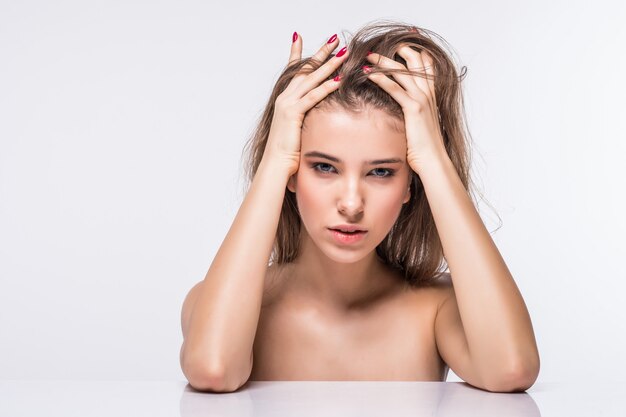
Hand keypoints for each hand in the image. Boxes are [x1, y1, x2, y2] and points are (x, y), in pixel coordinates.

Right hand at [263, 33, 349, 175]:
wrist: (275, 164)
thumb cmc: (287, 151)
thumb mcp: (297, 129)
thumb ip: (305, 117)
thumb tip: (317, 114)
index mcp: (285, 99)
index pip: (293, 71)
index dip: (296, 52)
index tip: (299, 36)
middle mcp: (284, 97)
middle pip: (305, 69)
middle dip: (321, 53)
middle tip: (335, 39)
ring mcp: (287, 104)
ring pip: (311, 79)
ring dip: (329, 64)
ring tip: (343, 53)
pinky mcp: (293, 114)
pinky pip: (313, 97)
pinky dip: (326, 88)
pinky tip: (339, 80)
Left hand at [364, 46, 447, 174]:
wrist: (433, 161)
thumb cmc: (425, 147)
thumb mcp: (421, 124)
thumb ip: (414, 112)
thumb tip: (405, 110)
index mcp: (432, 95)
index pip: (427, 64)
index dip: (415, 52)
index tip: (399, 46)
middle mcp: (429, 93)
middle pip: (415, 60)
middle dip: (398, 49)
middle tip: (380, 47)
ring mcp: (422, 99)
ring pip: (402, 71)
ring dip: (383, 61)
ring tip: (368, 55)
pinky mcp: (414, 108)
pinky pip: (394, 88)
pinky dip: (380, 79)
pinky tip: (368, 74)